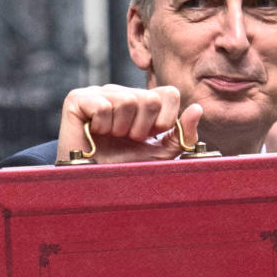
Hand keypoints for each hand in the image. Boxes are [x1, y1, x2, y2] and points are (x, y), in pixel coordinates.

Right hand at [56, 85, 202, 163]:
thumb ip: (182, 135)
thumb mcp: (162, 154)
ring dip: (120, 129)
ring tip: (109, 138)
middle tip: (125, 140)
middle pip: (149, 99)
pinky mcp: (78, 98)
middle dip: (141, 128)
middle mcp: (122, 92)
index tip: (149, 137)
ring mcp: (99, 93)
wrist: (93, 184)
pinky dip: (101, 126)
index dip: (165, 121)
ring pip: (127, 101)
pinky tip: (94, 133)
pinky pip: (103, 106)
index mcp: (142, 101)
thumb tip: (198, 109)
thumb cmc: (125, 168)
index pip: (169, 93)